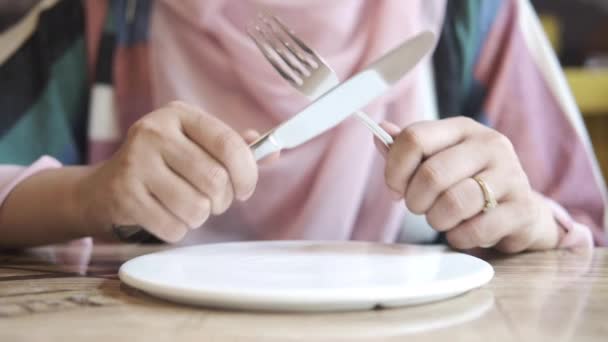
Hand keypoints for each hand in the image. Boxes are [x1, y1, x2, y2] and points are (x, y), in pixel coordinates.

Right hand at [77, 101, 259, 241]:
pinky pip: (173, 227)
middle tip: (212, 201)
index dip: (248, 174)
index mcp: (179, 114)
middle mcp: (154, 132)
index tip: (245, 189)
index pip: (230, 145)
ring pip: (196, 208)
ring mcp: (135, 163)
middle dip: (221, 200)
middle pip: (215, 180)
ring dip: (199, 217)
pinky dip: (178, 230)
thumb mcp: (195, 145)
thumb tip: (275, 151)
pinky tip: (165, 216)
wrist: (103, 187)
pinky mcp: (124, 195)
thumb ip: (234, 147)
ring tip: (186, 206)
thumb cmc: (162, 165)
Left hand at [377, 117, 561, 252]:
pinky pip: (475, 230)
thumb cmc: (467, 183)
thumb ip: (408, 150)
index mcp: (462, 128)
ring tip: (442, 219)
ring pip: (453, 203)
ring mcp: (511, 175)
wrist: (519, 212)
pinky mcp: (522, 209)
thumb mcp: (438, 160)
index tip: (395, 188)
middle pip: (431, 174)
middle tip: (420, 208)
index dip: (394, 169)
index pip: (413, 138)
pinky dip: (459, 238)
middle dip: (415, 201)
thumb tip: (379, 133)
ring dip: (437, 220)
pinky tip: (462, 232)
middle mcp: (490, 144)